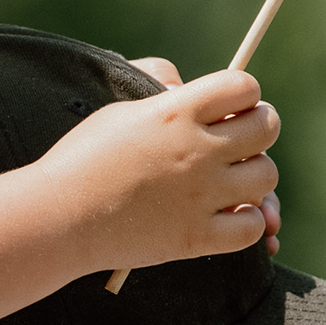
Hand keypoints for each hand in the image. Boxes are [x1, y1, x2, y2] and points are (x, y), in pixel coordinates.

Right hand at [42, 68, 279, 269]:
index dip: (245, 95)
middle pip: (267, 127)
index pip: (244, 86)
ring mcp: (199, 195)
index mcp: (176, 111)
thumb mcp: (120, 110)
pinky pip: (252, 227)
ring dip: (255, 176)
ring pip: (267, 176)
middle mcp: (195, 149)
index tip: (230, 108)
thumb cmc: (82, 159)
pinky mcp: (195, 237)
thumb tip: (189, 89)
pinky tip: (226, 216)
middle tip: (240, 142)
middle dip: (259, 129)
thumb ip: (164, 95)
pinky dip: (247, 222)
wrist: (58, 217)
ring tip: (232, 181)